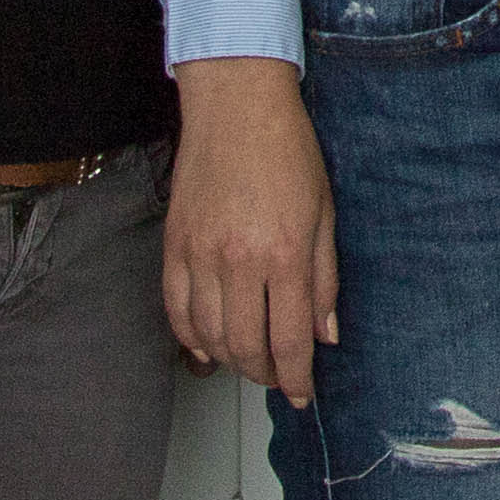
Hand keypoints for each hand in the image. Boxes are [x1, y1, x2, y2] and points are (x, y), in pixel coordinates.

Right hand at [165, 59, 338, 401]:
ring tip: (248, 361)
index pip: (291, 339)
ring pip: (209, 336)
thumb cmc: (287, 149)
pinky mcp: (174, 246)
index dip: (297, 377)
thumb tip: (325, 333)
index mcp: (285, 253)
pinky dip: (190, 337)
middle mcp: (239, 261)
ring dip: (229, 360)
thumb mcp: (325, 212)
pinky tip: (207, 344)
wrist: (237, 106)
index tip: (301, 393)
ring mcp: (200, 255)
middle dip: (264, 374)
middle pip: (246, 347)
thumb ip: (325, 279)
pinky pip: (176, 310)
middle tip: (276, 378)